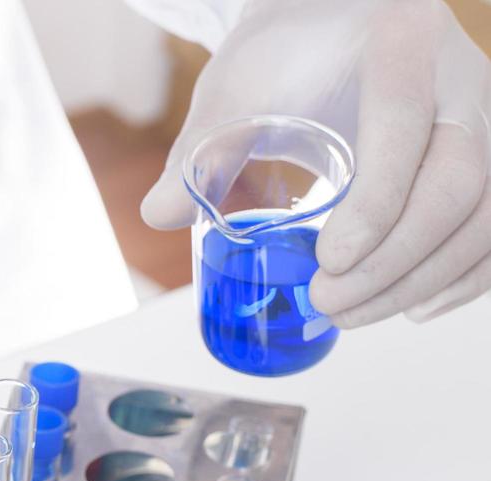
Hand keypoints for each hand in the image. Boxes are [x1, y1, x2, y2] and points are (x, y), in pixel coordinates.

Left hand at [143, 0, 490, 326]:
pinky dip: (463, 273)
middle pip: (461, 181)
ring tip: (354, 315)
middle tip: (328, 302)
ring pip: (486, 211)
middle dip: (395, 258)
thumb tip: (159, 213)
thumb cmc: (286, 51)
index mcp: (399, 44)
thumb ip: (201, 150)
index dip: (374, 206)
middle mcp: (460, 78)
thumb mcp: (235, 88)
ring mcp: (482, 116)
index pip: (403, 128)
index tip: (326, 262)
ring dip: (425, 277)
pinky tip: (415, 307)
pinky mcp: (487, 152)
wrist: (332, 19)